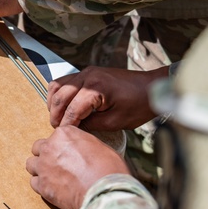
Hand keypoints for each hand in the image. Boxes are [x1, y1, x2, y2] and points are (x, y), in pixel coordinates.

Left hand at [25, 124, 129, 208]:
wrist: (104, 192)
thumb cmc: (108, 170)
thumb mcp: (100, 146)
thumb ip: (84, 144)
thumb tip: (82, 150)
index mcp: (64, 134)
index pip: (56, 136)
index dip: (62, 146)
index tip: (67, 154)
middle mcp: (50, 147)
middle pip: (39, 148)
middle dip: (47, 155)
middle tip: (58, 165)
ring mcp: (43, 166)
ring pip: (32, 164)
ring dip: (40, 169)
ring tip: (53, 177)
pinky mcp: (42, 185)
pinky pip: (34, 182)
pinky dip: (41, 185)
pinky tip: (52, 188)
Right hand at [47, 66, 168, 131]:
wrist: (153, 87)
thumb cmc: (139, 105)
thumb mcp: (117, 121)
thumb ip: (92, 125)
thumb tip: (74, 129)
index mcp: (95, 88)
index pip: (72, 109)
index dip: (66, 125)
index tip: (63, 136)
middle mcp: (88, 76)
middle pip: (60, 96)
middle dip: (56, 114)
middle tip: (58, 129)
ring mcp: (87, 72)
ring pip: (58, 85)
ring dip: (54, 102)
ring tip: (58, 117)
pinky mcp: (88, 72)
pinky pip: (65, 80)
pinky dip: (60, 93)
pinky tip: (63, 105)